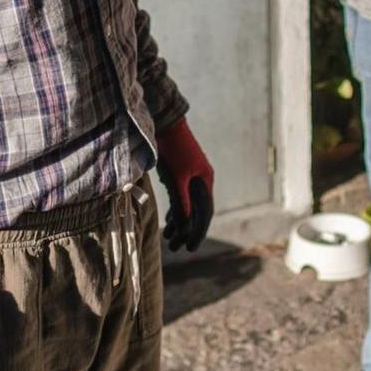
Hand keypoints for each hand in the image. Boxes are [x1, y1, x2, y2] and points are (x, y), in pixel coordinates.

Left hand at [157, 117, 214, 251]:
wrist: (165, 123)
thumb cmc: (172, 150)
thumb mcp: (176, 178)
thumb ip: (181, 202)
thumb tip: (185, 227)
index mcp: (205, 181)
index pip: (205, 213)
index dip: (198, 232)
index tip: (190, 248)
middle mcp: (201, 180)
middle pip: (196, 211)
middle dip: (186, 230)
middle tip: (175, 247)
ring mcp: (191, 176)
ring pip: (187, 205)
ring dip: (179, 222)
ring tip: (168, 237)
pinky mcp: (180, 172)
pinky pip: (181, 196)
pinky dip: (175, 209)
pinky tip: (169, 219)